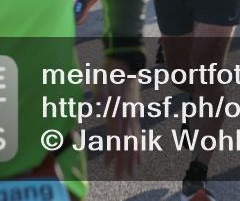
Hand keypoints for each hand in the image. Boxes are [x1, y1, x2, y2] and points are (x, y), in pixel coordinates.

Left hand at [96, 58, 140, 175]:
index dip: (113, 150)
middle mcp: (128, 115)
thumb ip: (101, 91)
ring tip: (133, 171)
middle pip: (127, 141)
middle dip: (124, 160)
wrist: (126, 63)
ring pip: (135, 140)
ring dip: (133, 157)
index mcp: (118, 109)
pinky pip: (138, 134)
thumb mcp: (102, 79)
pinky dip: (139, 147)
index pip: (116, 134)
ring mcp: (133, 115)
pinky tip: (140, 157)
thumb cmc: (110, 72)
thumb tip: (98, 101)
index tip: (109, 165)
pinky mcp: (135, 114)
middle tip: (121, 176)